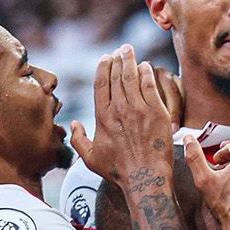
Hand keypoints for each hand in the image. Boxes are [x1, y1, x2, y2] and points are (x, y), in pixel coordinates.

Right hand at [68, 46, 178, 183]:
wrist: (146, 178)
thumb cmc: (118, 171)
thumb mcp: (90, 159)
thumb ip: (78, 140)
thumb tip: (73, 123)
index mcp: (102, 116)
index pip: (101, 83)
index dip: (103, 68)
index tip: (105, 58)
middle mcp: (119, 109)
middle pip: (117, 76)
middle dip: (118, 59)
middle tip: (120, 51)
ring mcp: (139, 109)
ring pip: (133, 77)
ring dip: (130, 61)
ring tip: (129, 51)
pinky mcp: (157, 113)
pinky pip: (150, 86)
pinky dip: (147, 74)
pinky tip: (145, 66)